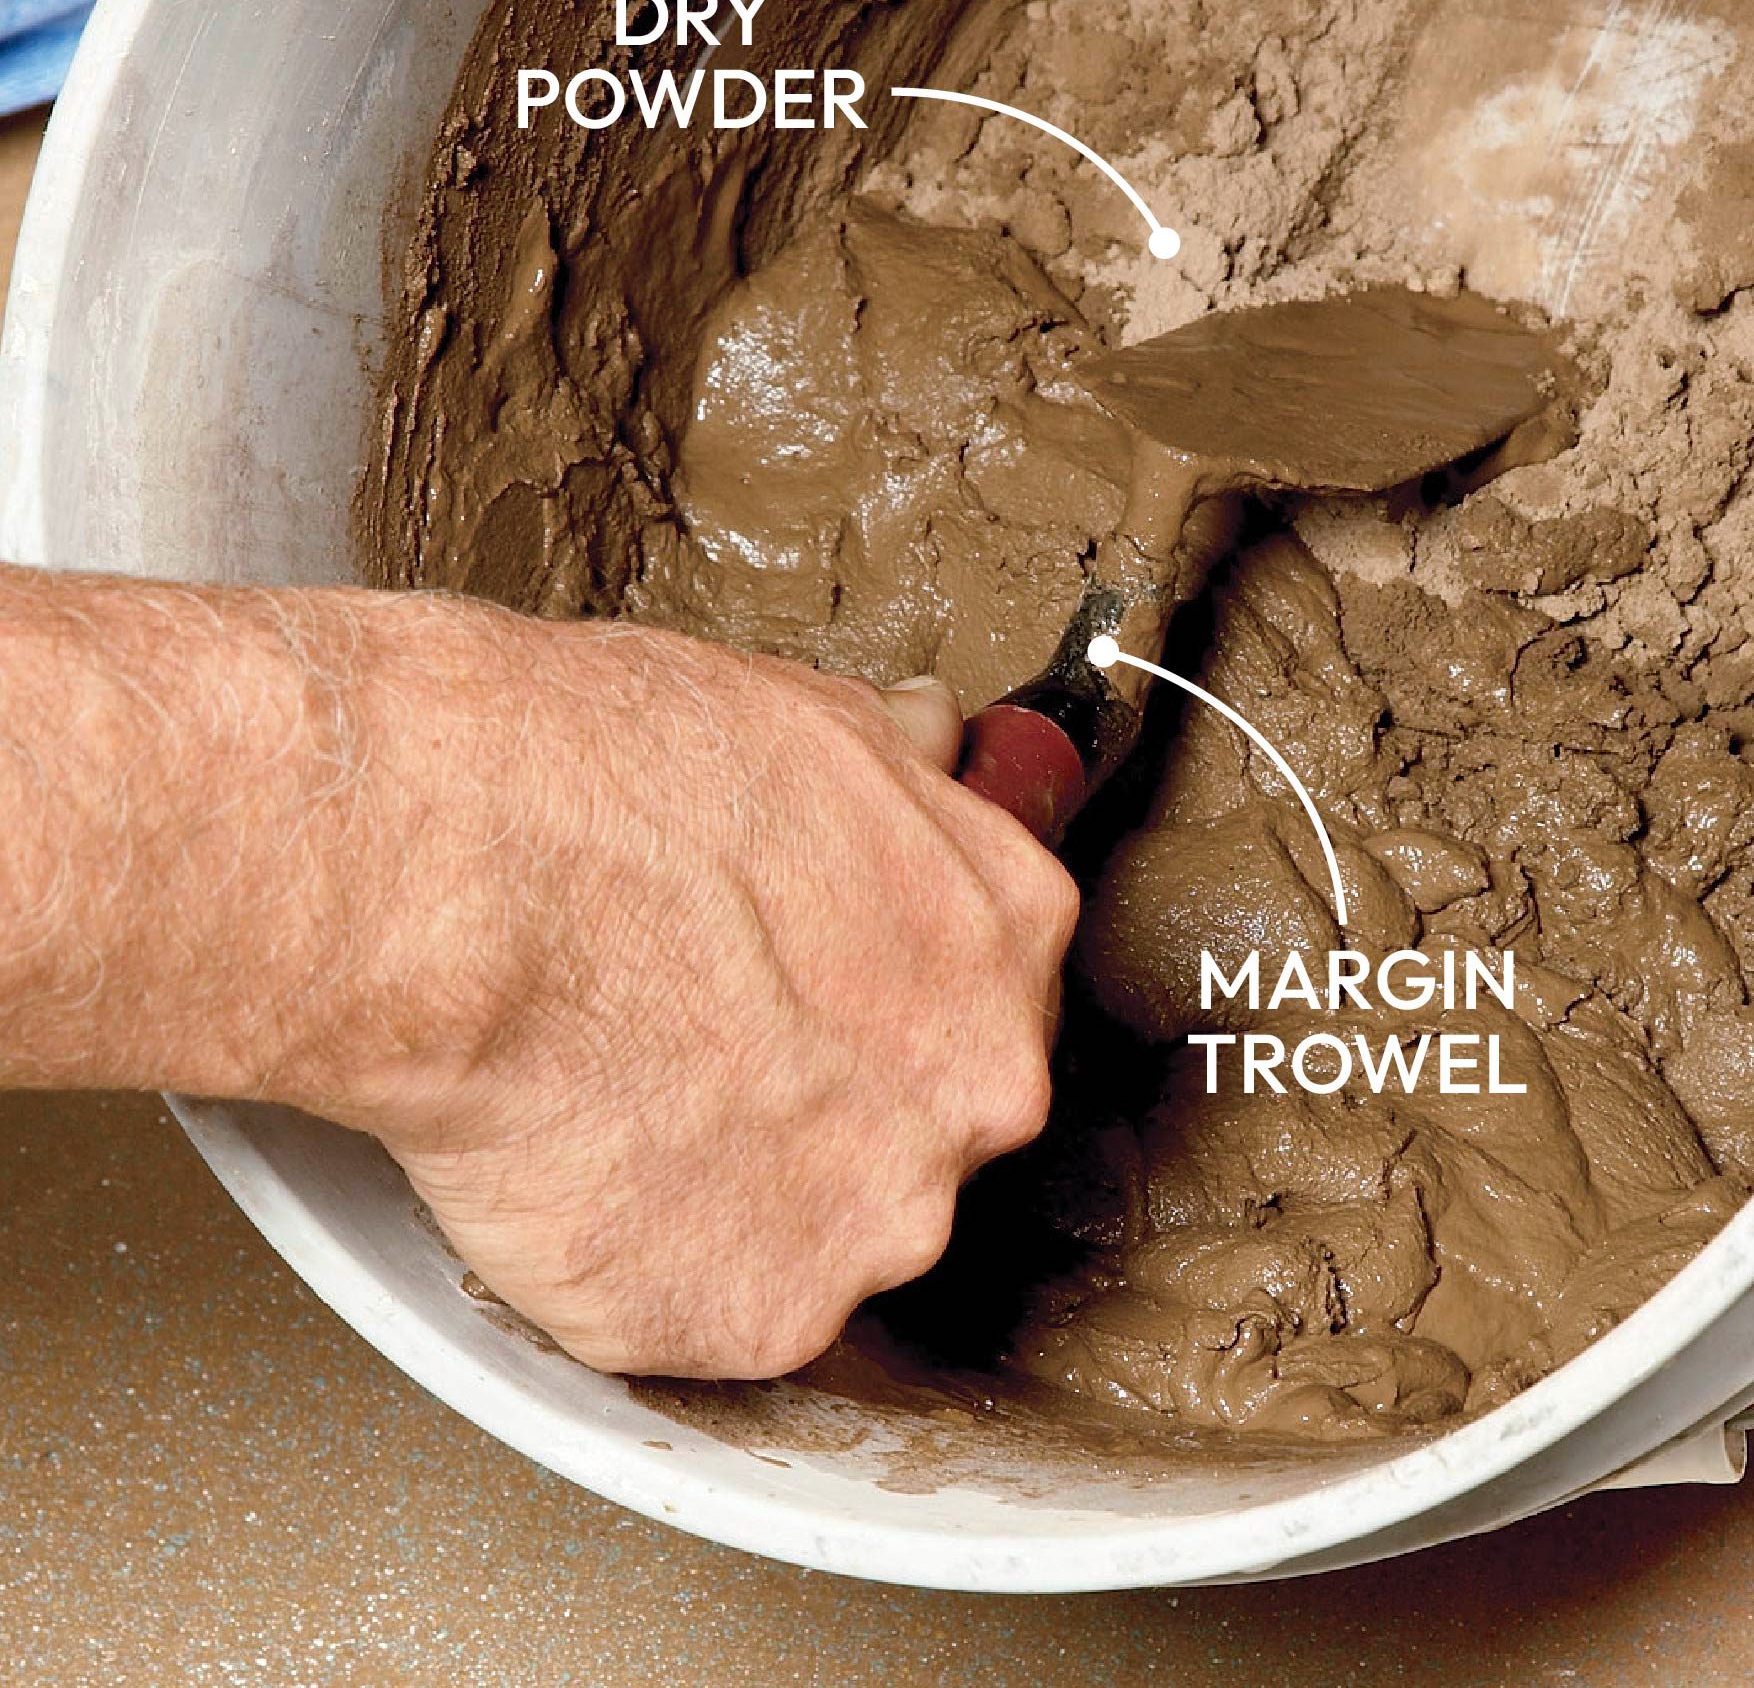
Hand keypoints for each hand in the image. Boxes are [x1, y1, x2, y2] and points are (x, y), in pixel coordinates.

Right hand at [0, 572, 1072, 1379]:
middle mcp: (978, 1088)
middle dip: (833, 1104)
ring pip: (834, 1230)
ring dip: (749, 1196)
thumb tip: (933, 740)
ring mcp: (879, 1214)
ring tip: (633, 1112)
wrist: (467, 888)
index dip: (883, 997)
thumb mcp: (805, 714)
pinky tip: (591, 1184)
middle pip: (928, 1125)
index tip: (811, 995)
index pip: (988, 994)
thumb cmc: (607, 787)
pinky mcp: (759, 1318)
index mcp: (1007, 934)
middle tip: (707, 1053)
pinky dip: (651, 1274)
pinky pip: (716, 1315)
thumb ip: (902, 766)